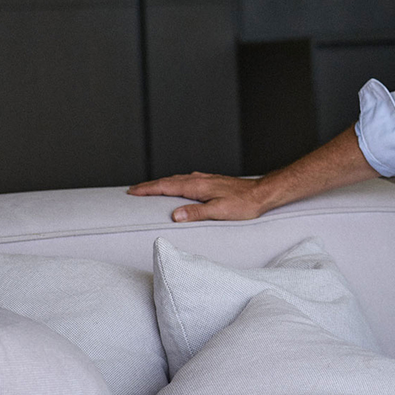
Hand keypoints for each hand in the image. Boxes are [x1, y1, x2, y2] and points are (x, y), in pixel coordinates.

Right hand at [127, 172, 264, 221]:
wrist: (262, 193)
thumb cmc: (244, 204)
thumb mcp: (219, 211)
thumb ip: (197, 213)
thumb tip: (175, 215)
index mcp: (198, 186)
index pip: (166, 186)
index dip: (148, 189)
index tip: (132, 191)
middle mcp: (199, 179)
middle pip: (168, 181)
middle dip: (150, 185)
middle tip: (133, 190)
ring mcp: (206, 179)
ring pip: (177, 179)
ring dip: (162, 183)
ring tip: (150, 188)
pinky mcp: (212, 182)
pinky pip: (187, 180)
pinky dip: (175, 183)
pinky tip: (178, 186)